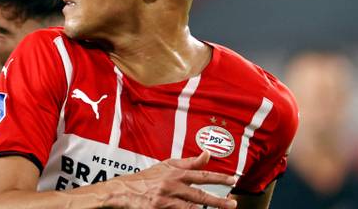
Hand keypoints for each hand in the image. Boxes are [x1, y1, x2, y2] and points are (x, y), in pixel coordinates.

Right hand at [102, 151, 236, 208]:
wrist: (125, 190)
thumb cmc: (148, 178)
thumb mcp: (167, 165)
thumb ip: (189, 162)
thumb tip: (207, 154)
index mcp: (176, 173)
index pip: (202, 175)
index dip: (219, 178)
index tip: (233, 181)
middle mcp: (172, 186)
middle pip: (200, 195)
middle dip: (218, 201)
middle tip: (233, 204)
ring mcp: (166, 200)